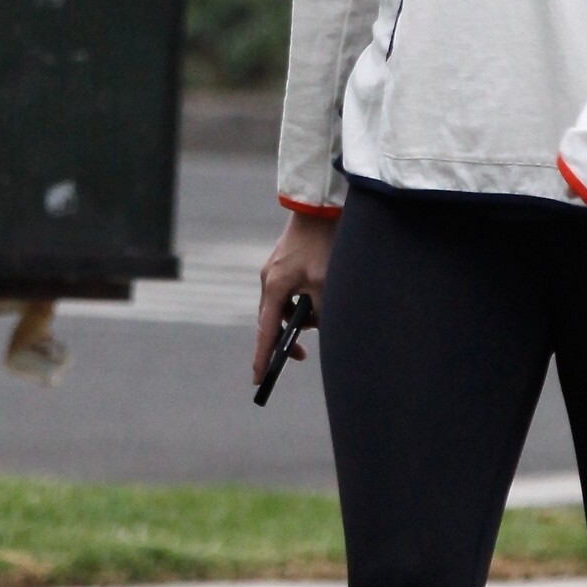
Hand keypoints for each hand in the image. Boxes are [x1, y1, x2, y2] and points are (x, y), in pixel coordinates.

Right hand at [254, 210, 338, 383]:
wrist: (320, 208)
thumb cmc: (324, 243)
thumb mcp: (326, 283)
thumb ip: (321, 311)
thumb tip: (316, 328)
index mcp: (275, 286)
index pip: (266, 331)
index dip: (263, 357)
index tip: (259, 379)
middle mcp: (269, 280)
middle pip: (272, 322)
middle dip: (286, 339)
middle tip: (301, 355)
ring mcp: (275, 272)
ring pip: (283, 308)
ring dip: (300, 318)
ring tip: (321, 316)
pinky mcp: (284, 266)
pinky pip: (289, 294)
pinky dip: (303, 303)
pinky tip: (320, 298)